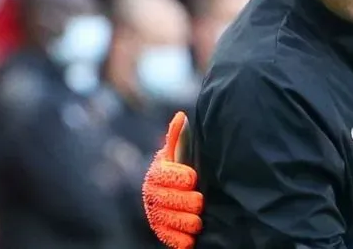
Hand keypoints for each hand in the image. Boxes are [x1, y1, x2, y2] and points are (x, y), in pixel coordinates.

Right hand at [142, 112, 203, 248]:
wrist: (189, 194)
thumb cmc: (187, 169)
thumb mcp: (184, 152)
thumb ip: (180, 137)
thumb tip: (181, 116)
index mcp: (157, 172)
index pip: (162, 175)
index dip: (178, 178)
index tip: (193, 178)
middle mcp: (152, 194)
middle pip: (165, 201)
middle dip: (185, 202)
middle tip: (200, 201)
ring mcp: (156, 214)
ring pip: (166, 221)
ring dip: (184, 222)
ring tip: (197, 220)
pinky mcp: (163, 232)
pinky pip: (168, 238)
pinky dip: (179, 240)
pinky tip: (190, 238)